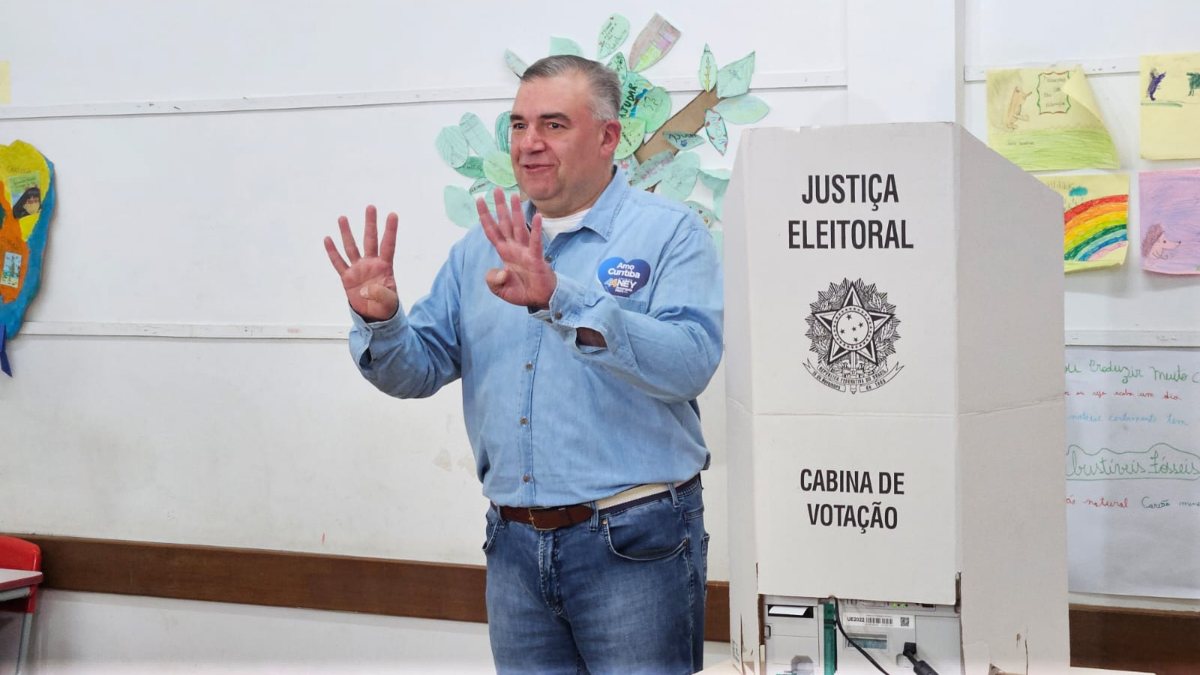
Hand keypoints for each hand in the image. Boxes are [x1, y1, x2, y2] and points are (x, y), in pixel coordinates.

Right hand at [324, 205, 398, 321]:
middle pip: (370, 240)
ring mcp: (358, 269)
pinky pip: (338, 263)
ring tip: (343, 217)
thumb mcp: (388, 301)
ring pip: (351, 247)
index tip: (392, 214)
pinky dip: (332, 252)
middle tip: (370, 207)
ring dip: (347, 233)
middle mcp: (371, 263)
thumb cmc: (386, 306)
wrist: (375, 316)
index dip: (390, 230)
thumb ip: (381, 294)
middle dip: (370, 223)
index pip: (388, 245)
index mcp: (385, 266)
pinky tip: (328, 239)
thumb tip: (367, 290)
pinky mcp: (347, 277)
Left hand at [477, 188, 555, 308]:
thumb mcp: (500, 289)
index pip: (492, 231)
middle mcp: (514, 248)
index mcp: (504, 252)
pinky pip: (535, 242)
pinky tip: (537, 217)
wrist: (540, 300)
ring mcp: (525, 251)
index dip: (485, 217)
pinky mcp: (536, 258)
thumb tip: (501, 270)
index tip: (478, 201)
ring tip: (514, 195)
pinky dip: (536, 230)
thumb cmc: (522, 291)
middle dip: (500, 207)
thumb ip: (493, 280)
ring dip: (517, 211)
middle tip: (496, 189)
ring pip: (519, 227)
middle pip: (505, 223)